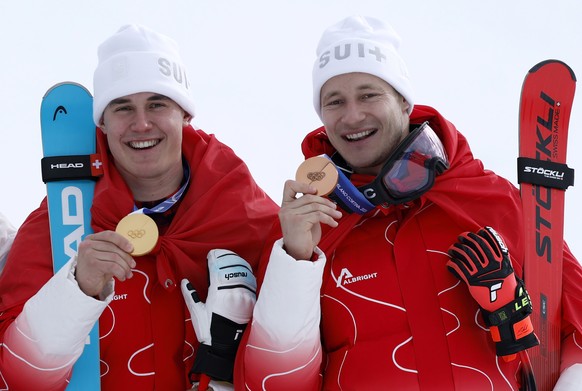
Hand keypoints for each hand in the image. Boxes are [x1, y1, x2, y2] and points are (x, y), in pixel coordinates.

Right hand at [76, 230, 134, 296]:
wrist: (84, 285)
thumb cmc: (97, 269)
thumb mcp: (105, 255)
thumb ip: (114, 249)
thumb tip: (131, 249)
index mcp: (91, 238)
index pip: (109, 235)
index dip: (122, 241)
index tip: (131, 249)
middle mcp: (87, 244)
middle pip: (114, 247)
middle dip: (127, 258)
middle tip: (133, 266)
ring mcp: (88, 253)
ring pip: (115, 257)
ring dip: (125, 267)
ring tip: (128, 274)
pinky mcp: (92, 264)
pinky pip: (113, 266)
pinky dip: (121, 272)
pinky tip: (122, 277)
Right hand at [181, 249, 256, 384]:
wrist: (225, 346)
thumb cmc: (209, 330)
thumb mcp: (197, 313)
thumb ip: (191, 295)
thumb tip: (184, 282)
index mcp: (218, 294)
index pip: (216, 269)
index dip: (213, 259)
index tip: (210, 254)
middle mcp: (233, 292)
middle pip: (230, 267)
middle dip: (225, 257)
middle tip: (220, 253)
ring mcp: (244, 296)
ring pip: (241, 272)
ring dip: (236, 262)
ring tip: (230, 257)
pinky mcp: (251, 300)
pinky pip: (250, 281)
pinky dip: (245, 272)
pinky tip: (242, 268)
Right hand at [279, 179, 341, 259]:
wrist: (298, 253)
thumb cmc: (303, 236)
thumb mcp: (305, 217)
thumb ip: (308, 206)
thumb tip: (323, 196)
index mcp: (286, 205)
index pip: (289, 186)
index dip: (303, 185)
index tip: (315, 191)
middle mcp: (286, 209)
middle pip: (309, 197)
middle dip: (325, 202)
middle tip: (335, 208)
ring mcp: (291, 215)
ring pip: (315, 206)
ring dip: (330, 211)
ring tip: (337, 216)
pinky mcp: (298, 222)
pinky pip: (318, 215)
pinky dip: (329, 218)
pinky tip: (334, 223)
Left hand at [447, 226, 538, 356]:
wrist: (503, 304)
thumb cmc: (505, 286)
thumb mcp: (507, 269)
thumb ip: (500, 257)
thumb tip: (490, 243)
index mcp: (501, 259)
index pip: (491, 240)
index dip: (483, 234)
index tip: (478, 231)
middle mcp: (491, 263)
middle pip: (476, 244)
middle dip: (466, 238)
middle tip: (461, 237)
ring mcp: (481, 271)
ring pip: (465, 253)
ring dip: (456, 249)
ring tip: (453, 248)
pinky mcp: (472, 280)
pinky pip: (459, 267)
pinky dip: (452, 263)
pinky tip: (450, 262)